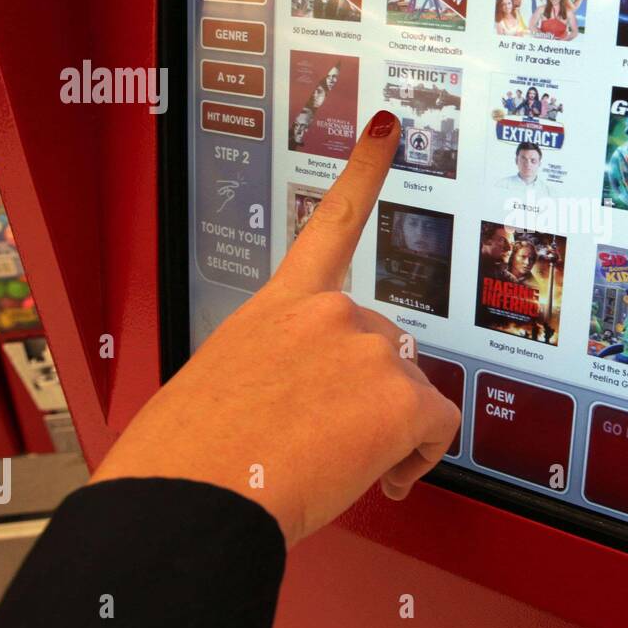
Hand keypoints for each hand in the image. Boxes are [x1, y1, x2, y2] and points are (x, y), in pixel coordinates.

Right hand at [90, 110, 460, 546]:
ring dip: (388, 428)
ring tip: (338, 464)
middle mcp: (329, 313)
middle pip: (384, 347)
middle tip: (330, 441)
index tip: (388, 127)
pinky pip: (438, 427)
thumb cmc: (189, 458)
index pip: (330, 222)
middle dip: (369, 393)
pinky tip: (385, 477)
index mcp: (278, 305)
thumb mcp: (225, 383)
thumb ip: (280, 364)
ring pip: (409, 389)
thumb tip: (312, 398)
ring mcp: (367, 348)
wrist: (190, 500)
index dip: (364, 169)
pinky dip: (421, 455)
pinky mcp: (398, 396)